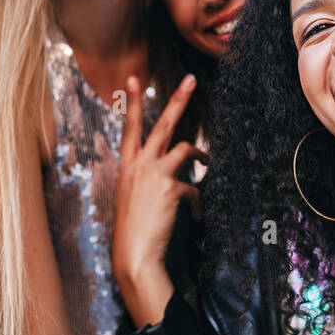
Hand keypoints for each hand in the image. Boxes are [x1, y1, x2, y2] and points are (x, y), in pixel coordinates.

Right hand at [112, 74, 203, 327]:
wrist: (133, 255)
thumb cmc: (133, 230)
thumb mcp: (133, 197)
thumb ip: (147, 178)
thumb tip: (172, 170)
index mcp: (127, 166)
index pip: (129, 127)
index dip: (132, 102)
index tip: (133, 78)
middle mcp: (139, 165)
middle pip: (162, 124)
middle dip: (178, 99)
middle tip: (191, 79)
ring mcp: (154, 174)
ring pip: (184, 148)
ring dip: (199, 155)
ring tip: (206, 162)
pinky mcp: (170, 188)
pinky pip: (193, 189)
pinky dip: (197, 203)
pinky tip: (194, 218)